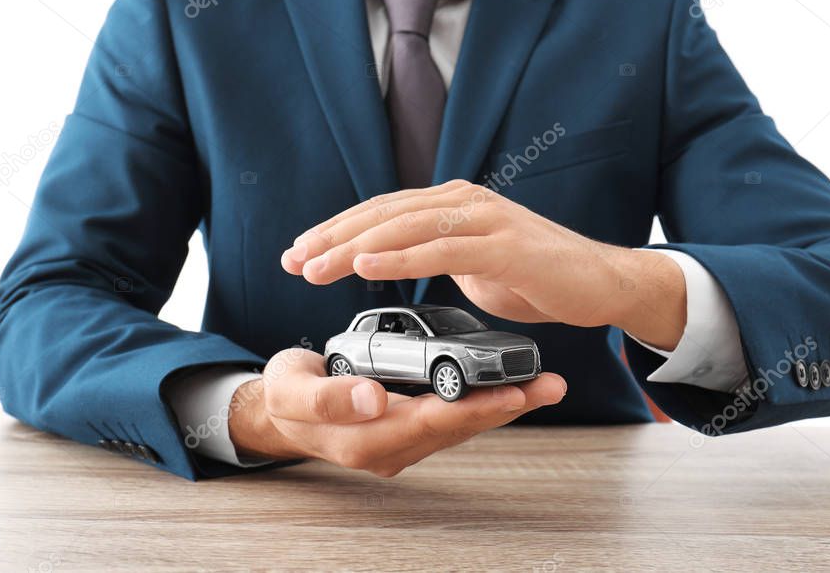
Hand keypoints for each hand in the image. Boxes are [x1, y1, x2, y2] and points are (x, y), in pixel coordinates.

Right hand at [228, 348, 566, 475]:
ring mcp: (405, 440)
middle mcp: (394, 447)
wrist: (280, 411)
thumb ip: (330, 397)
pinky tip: (511, 384)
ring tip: (544, 383)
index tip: (511, 391)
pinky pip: (454, 415)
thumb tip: (374, 397)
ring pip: (463, 424)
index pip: (431, 422)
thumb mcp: (292, 391)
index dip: (473, 407)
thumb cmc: (286, 396)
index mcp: (367, 440)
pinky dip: (483, 399)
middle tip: (549, 385)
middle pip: (460, 427)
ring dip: (503, 404)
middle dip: (506, 405)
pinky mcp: (411, 425)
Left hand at [281, 180, 685, 347]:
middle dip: (332, 238)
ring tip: (314, 267)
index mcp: (453, 203)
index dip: (337, 230)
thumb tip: (399, 260)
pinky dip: (402, 257)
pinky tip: (368, 266)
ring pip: (405, 227)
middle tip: (292, 260)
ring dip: (355, 248)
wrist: (601, 281)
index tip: (299, 252)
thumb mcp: (474, 261)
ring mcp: (485, 218)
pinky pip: (443, 249)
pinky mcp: (505, 244)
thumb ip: (436, 253)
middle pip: (384, 214)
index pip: (382, 211)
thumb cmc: (536, 273)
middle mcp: (464, 200)